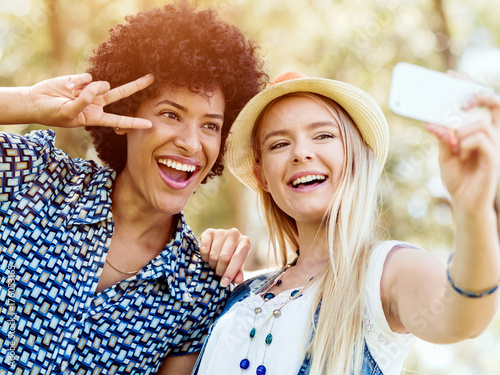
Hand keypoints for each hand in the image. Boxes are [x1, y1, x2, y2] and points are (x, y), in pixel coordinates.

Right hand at [26, 73, 154, 128]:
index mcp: (96, 117)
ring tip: (72, 94)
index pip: (119, 120)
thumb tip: (95, 86)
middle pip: (121, 94)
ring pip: (101, 84)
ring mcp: (91, 90)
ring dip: (88, 88)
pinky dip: (78, 81)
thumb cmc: (52, 113)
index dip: (134, 122)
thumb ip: (83, 102)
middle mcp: (97, 103)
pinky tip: (68, 87)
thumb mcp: (68, 113)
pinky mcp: (82, 79)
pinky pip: (88, 76)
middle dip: (136, 86)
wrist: (36, 101)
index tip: (150, 124)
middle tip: (152, 78)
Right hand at [199, 228, 250, 286]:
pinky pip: (203, 249)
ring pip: (213, 255)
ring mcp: (221, 231)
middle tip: (219, 273)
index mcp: (245, 242)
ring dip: (212, 264)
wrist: (224, 244)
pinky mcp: (209, 232)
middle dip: (220, 270)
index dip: (230, 272)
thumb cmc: (233, 257)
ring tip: (215, 264)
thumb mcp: (238, 265)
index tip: (224, 283)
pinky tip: (209, 257)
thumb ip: (238, 273)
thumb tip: (238, 280)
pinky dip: (205, 258)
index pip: (238, 258)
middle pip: (224, 258)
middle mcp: (234, 234)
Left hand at [424, 91, 499, 212]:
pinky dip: (466, 143)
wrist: (464, 203)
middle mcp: (492, 135)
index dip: (470, 85)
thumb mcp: (444, 155)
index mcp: (481, 132)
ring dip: (462, 130)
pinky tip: (460, 153)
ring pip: (481, 123)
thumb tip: (432, 121)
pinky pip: (481, 139)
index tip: (451, 75)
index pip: (483, 101)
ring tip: (454, 145)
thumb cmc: (457, 178)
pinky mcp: (494, 158)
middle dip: (477, 96)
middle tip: (461, 101)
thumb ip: (442, 138)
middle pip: (494, 103)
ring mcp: (495, 146)